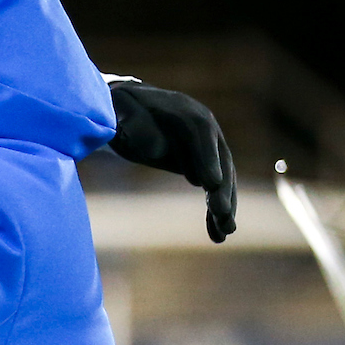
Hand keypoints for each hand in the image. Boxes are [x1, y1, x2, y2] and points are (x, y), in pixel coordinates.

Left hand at [108, 82, 236, 242]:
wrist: (124, 109)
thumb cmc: (119, 111)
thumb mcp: (119, 113)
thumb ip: (132, 124)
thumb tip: (154, 146)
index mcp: (183, 110)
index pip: (201, 131)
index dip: (207, 156)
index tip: (211, 183)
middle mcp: (203, 127)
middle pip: (219, 158)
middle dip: (223, 187)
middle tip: (223, 214)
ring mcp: (205, 147)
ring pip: (222, 177)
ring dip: (225, 205)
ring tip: (225, 232)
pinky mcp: (200, 164)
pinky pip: (212, 188)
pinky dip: (214, 210)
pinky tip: (216, 234)